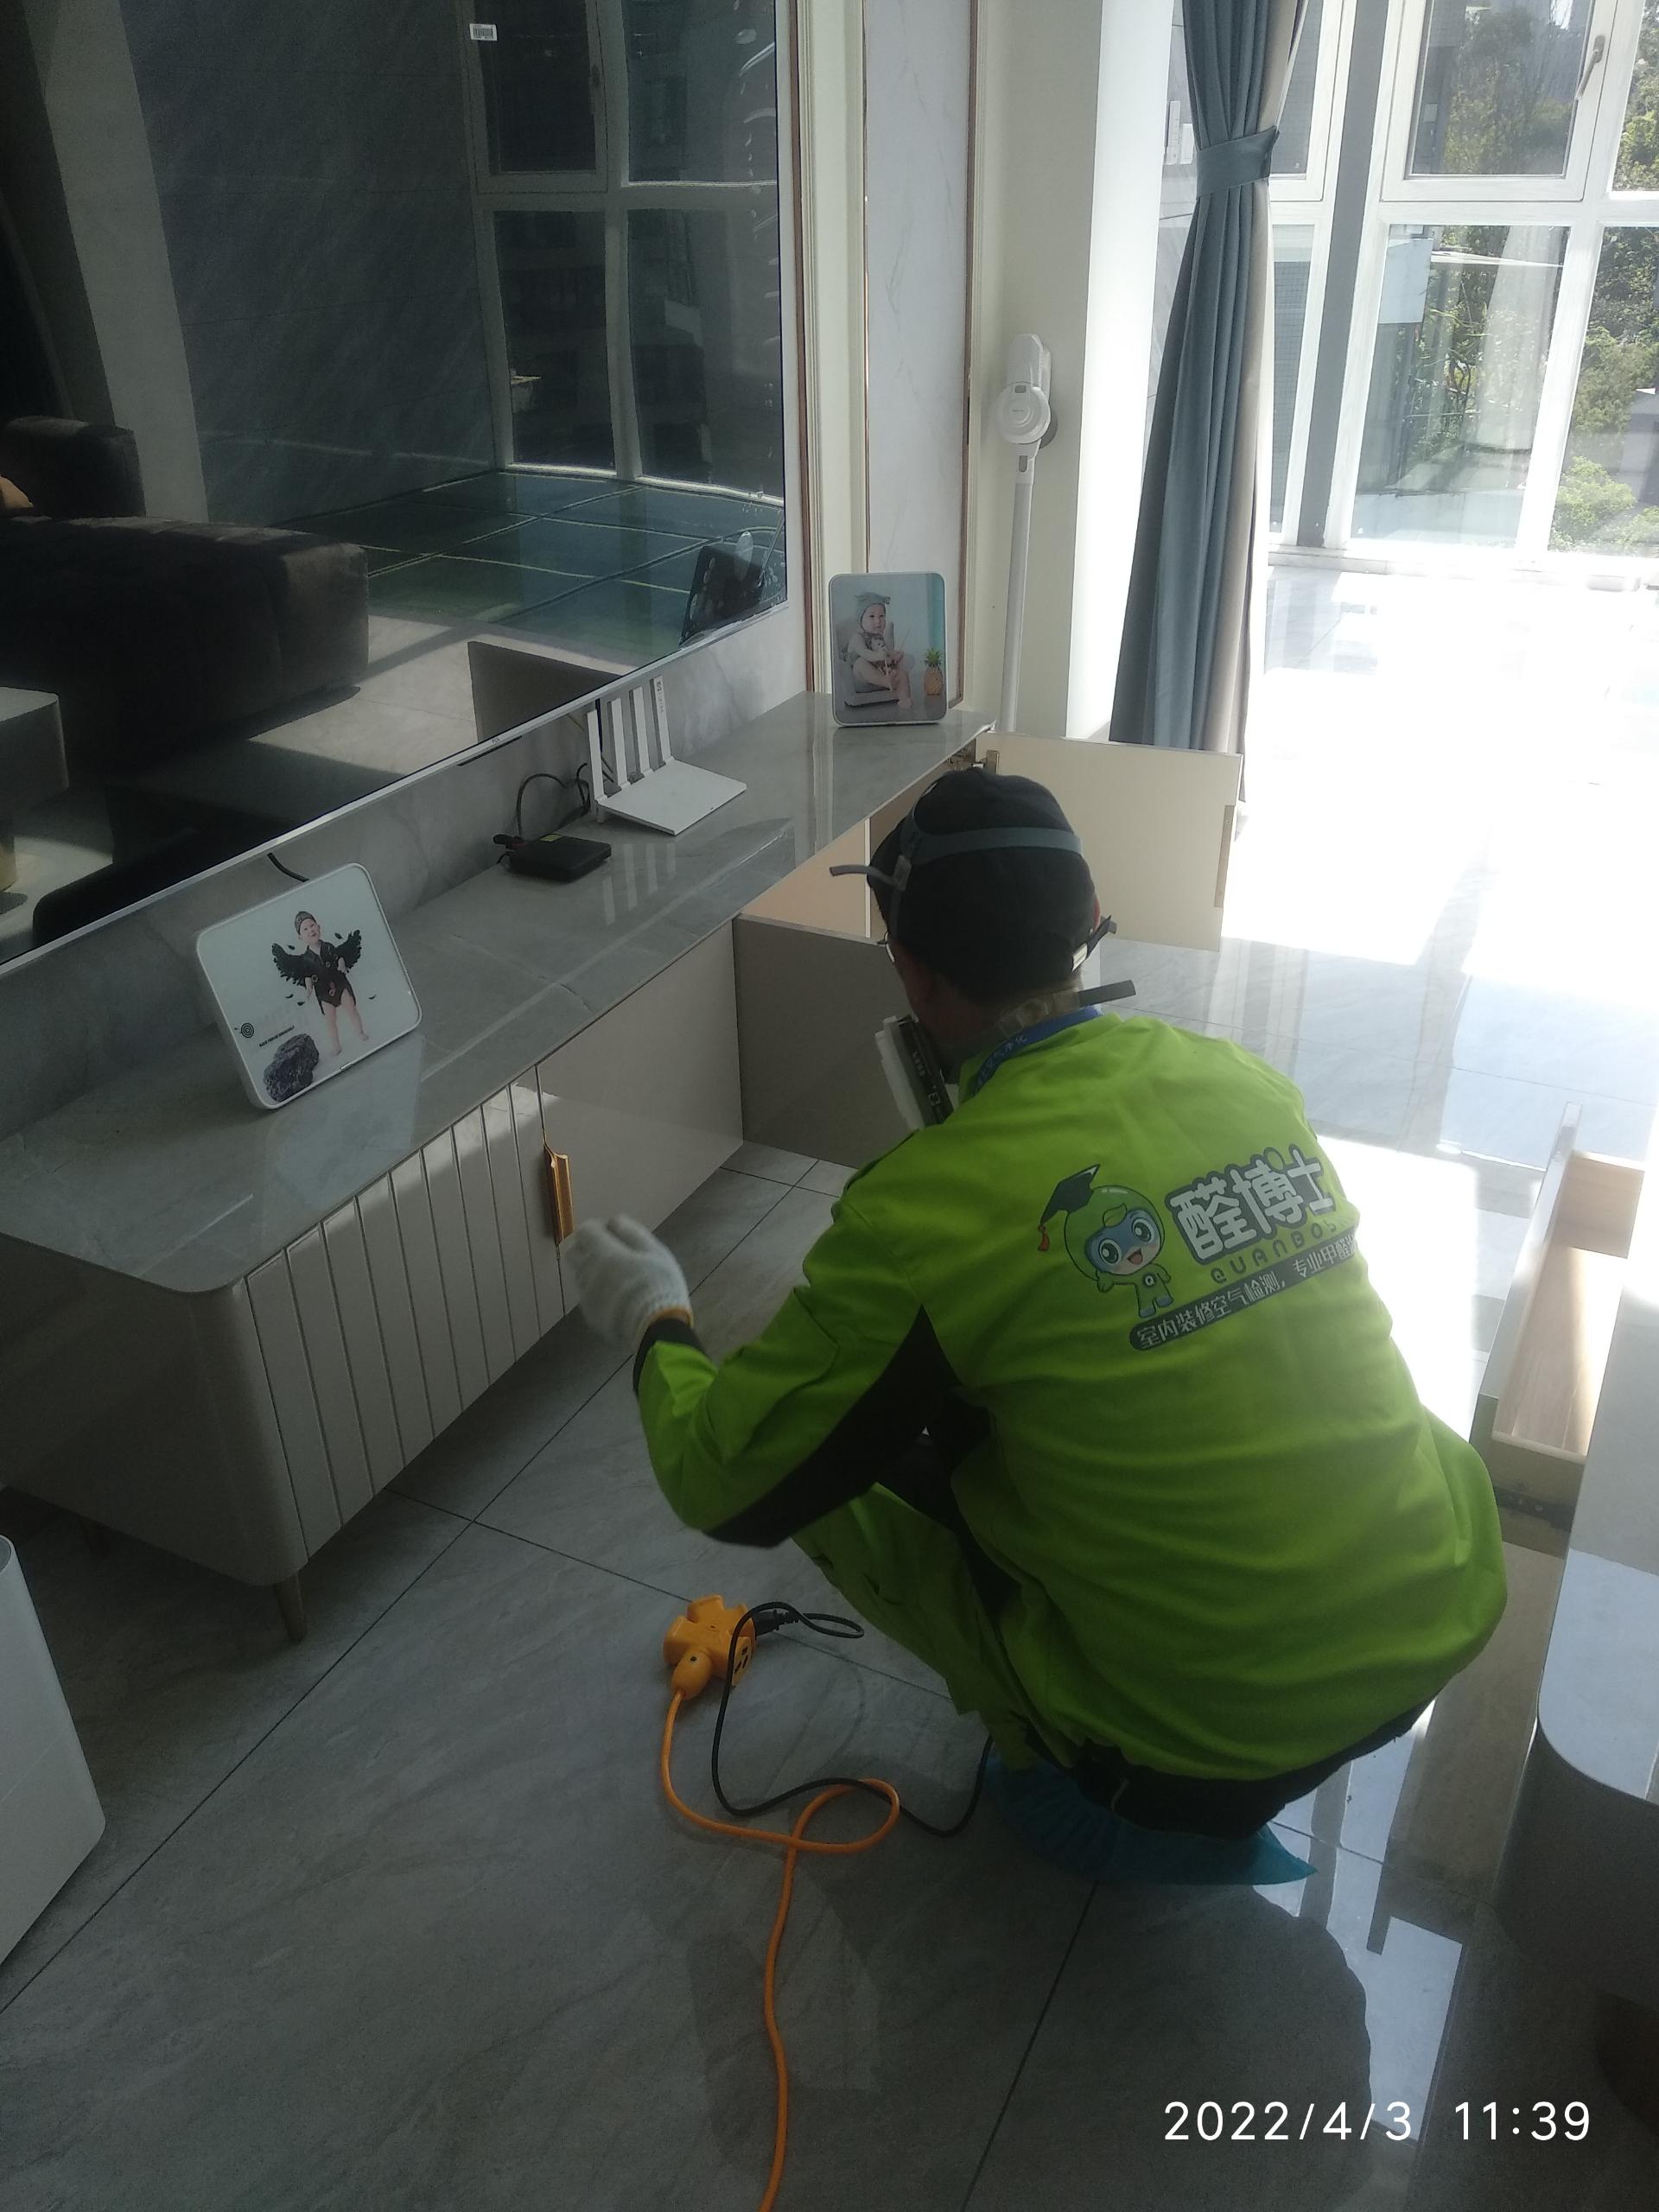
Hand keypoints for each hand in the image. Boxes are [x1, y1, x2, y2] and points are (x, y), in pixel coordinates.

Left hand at [562, 1216, 690, 1353]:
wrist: (656, 1329)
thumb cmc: (659, 1285)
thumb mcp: (656, 1252)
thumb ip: (632, 1233)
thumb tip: (613, 1221)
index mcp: (604, 1254)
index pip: (584, 1232)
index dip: (596, 1228)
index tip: (611, 1233)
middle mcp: (589, 1272)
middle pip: (574, 1252)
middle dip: (588, 1247)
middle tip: (610, 1253)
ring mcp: (587, 1295)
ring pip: (581, 1274)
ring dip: (592, 1270)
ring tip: (618, 1277)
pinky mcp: (589, 1315)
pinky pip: (587, 1295)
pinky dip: (598, 1291)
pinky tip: (617, 1297)